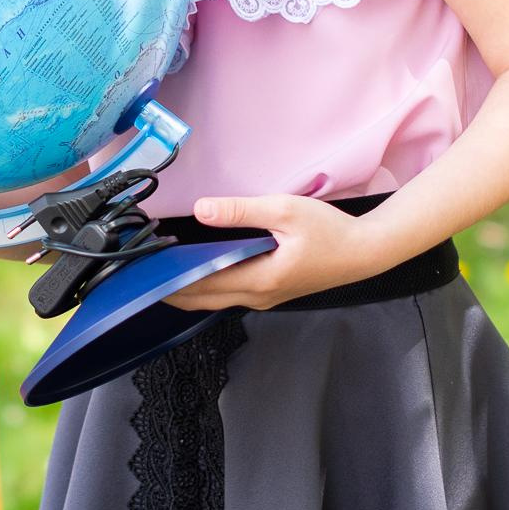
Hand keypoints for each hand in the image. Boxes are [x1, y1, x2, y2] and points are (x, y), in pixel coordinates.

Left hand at [163, 190, 376, 310]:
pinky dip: (209, 284)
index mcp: (259, 279)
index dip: (169, 279)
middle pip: (202, 299)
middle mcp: (258, 296)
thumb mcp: (285, 211)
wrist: (366, 252)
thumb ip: (240, 210)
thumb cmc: (332, 232)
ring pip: (216, 298)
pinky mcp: (272, 292)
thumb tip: (202, 210)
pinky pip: (232, 292)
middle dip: (170, 289)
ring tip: (163, 269)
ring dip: (189, 287)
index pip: (201, 285)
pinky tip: (199, 268)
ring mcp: (266, 298)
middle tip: (142, 274)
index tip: (145, 270)